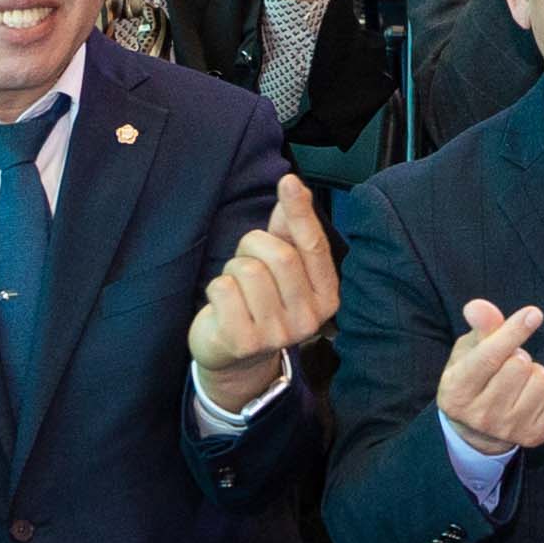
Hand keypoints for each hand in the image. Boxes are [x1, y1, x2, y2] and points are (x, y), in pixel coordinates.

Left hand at [187, 173, 338, 403]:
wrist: (237, 360)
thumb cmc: (260, 304)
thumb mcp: (280, 269)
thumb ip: (290, 231)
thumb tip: (294, 188)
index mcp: (327, 297)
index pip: (314, 247)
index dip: (300, 212)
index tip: (289, 182)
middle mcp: (309, 319)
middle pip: (278, 255)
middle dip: (252, 247)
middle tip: (246, 263)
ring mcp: (277, 335)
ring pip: (247, 270)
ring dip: (232, 270)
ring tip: (237, 289)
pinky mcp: (244, 342)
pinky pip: (223, 289)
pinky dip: (216, 289)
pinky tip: (223, 306)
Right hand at [436, 298, 543, 456]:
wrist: (477, 430)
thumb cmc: (474, 378)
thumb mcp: (468, 351)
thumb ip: (480, 328)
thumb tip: (479, 307)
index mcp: (457, 390)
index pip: (489, 358)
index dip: (513, 332)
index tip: (533, 313)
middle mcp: (481, 415)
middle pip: (520, 365)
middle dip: (520, 356)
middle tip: (510, 364)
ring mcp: (508, 429)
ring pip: (543, 380)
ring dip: (538, 372)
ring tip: (523, 380)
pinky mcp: (534, 437)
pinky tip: (543, 390)